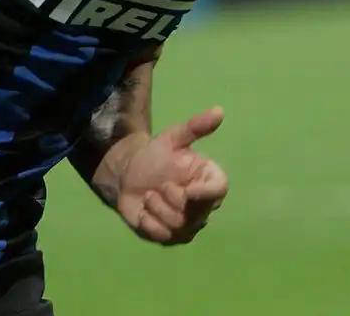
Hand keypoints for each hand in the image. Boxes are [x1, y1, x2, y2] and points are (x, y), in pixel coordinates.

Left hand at [116, 106, 227, 245]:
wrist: (129, 176)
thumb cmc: (156, 156)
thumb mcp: (173, 138)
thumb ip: (196, 127)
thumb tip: (220, 111)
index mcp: (210, 180)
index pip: (219, 191)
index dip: (205, 194)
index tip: (188, 190)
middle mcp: (206, 206)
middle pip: (197, 211)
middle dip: (172, 197)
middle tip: (159, 185)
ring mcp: (190, 225)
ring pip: (178, 224)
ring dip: (157, 208)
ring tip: (150, 195)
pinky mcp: (172, 238)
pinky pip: (162, 236)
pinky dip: (149, 222)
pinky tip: (144, 211)